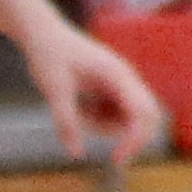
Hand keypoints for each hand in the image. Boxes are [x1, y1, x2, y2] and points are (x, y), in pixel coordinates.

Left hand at [29, 19, 170, 171]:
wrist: (42, 32)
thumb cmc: (48, 55)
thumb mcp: (53, 89)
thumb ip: (66, 122)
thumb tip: (76, 155)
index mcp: (117, 75)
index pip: (142, 113)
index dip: (135, 140)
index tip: (117, 160)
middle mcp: (126, 79)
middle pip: (148, 117)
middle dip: (132, 138)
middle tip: (114, 158)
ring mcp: (122, 84)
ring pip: (128, 119)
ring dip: (106, 127)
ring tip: (76, 113)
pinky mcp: (113, 88)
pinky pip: (116, 114)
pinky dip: (100, 120)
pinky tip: (81, 107)